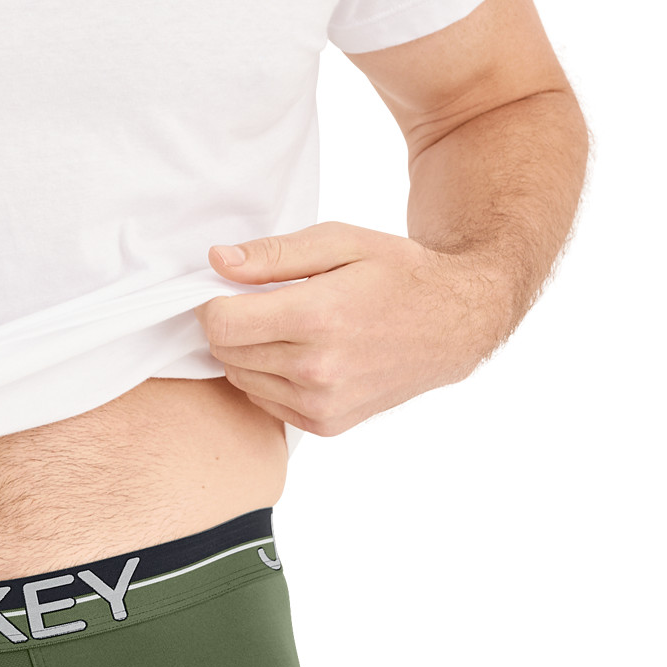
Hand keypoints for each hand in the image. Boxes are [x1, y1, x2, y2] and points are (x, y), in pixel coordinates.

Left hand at [195, 221, 510, 437]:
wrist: (453, 324)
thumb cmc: (397, 274)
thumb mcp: (340, 241)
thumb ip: (274, 254)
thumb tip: (217, 261)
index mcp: (319, 317)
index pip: (222, 322)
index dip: (214, 300)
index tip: (229, 288)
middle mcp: (319, 369)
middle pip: (226, 351)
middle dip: (231, 323)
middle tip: (262, 302)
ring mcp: (323, 403)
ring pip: (239, 378)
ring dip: (247, 351)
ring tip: (286, 327)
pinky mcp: (327, 424)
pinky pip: (263, 402)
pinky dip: (266, 377)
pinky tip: (296, 354)